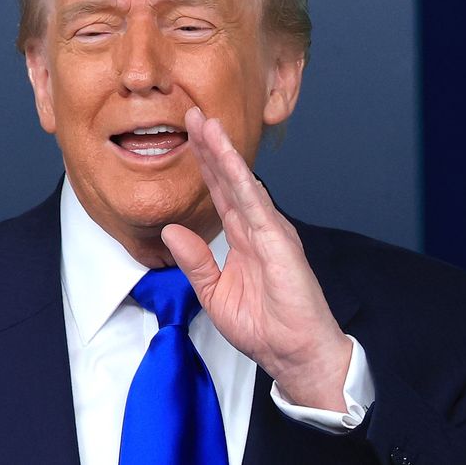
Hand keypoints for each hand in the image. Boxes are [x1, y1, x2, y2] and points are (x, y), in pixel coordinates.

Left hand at [161, 106, 352, 411]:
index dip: (204, 164)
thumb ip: (195, 261)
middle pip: (229, 179)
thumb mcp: (214, 294)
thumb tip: (171, 231)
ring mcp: (270, 231)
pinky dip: (241, 180)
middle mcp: (258, 227)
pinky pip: (256, 205)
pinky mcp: (279, 241)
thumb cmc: (265, 328)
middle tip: (193, 113)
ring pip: (242, 183)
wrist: (295, 353)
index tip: (187, 136)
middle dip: (211, 146)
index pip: (219, 193)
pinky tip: (228, 160)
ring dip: (224, 152)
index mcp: (243, 238)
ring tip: (207, 124)